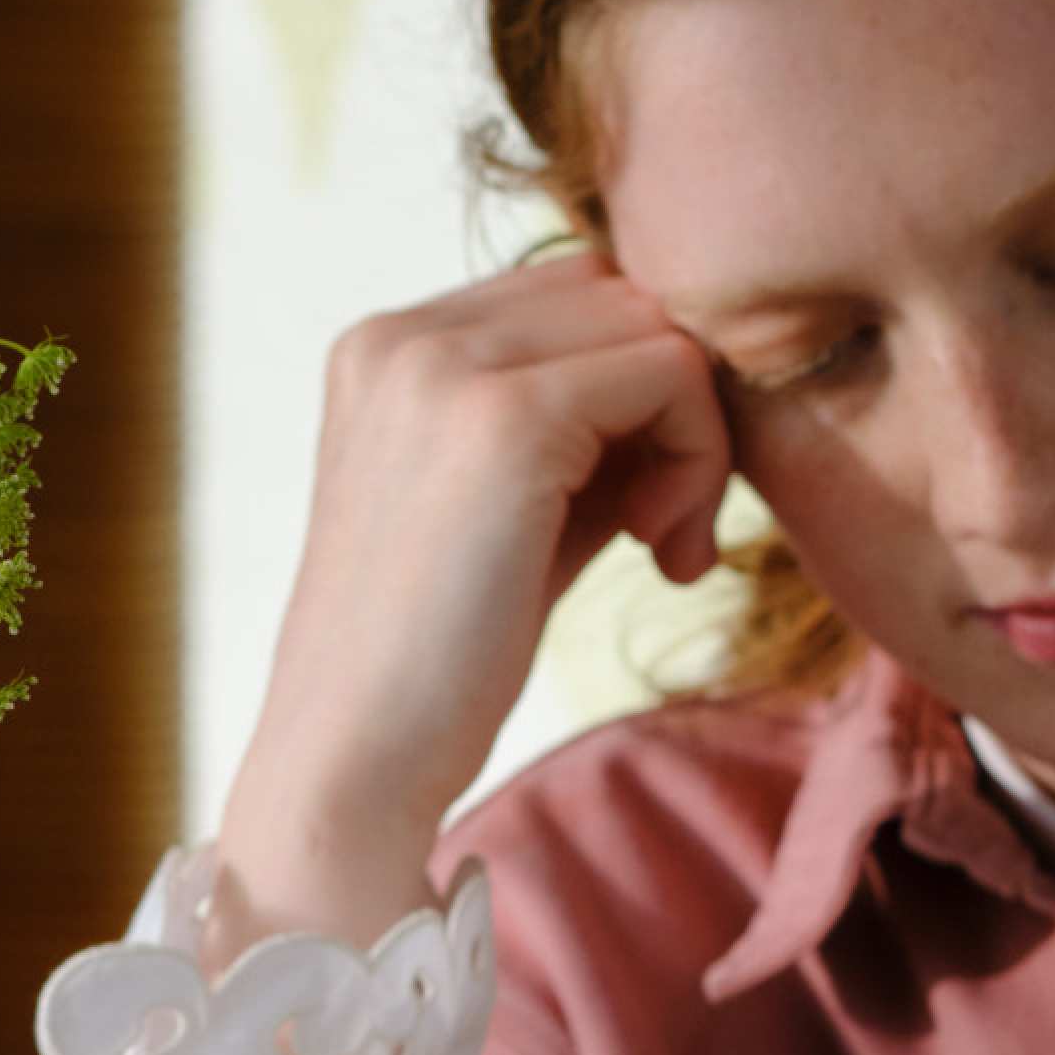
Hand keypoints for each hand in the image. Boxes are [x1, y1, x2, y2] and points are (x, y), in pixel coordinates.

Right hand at [209, 252, 732, 951]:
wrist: (355, 761)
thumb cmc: (437, 658)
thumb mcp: (504, 506)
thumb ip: (572, 423)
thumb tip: (694, 365)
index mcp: (382, 346)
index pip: (569, 294)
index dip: (631, 389)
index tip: (631, 506)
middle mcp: (400, 335)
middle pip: (619, 295)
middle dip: (673, 406)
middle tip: (661, 531)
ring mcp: (444, 368)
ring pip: (657, 326)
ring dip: (696, 436)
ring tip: (661, 544)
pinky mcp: (505, 418)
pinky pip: (674, 375)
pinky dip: (699, 461)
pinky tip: (662, 553)